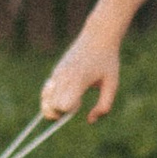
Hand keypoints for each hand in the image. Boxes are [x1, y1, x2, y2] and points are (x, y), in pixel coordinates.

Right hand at [42, 0, 156, 120]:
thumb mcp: (112, 84)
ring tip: (68, 100)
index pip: (62, 105)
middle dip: (60, 112)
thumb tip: (90, 120)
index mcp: (78, 80)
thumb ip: (104, 106)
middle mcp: (64, 76)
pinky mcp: (55, 71)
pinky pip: (46, 92)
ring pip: (44, 99)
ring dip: (53, 106)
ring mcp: (57, 73)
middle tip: (75, 104)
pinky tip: (65, 94)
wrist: (97, 36)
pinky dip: (51, 99)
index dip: (68, 111)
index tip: (80, 104)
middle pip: (50, 106)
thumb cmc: (107, 61)